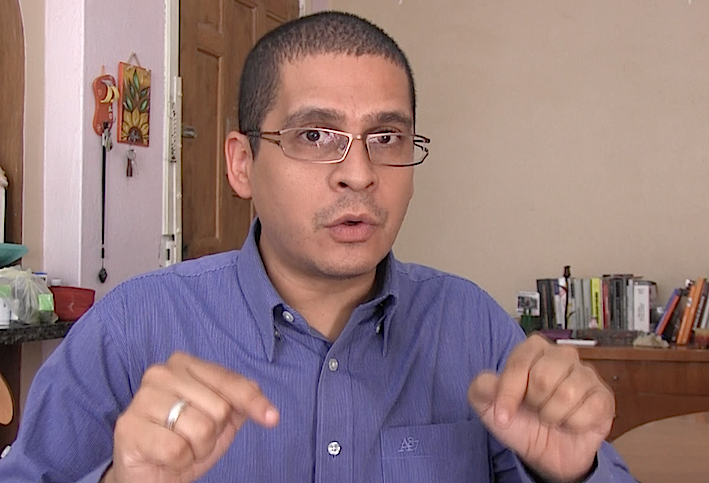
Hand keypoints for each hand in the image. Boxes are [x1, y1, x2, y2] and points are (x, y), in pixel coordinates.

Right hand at [104, 352, 278, 482]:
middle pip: (219, 407)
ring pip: (200, 429)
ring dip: (197, 449)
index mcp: (183, 363)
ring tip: (181, 447)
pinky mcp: (128, 427)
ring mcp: (142, 398)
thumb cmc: (185, 440)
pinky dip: (179, 461)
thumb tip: (266, 408)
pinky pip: (177, 449)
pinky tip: (165, 456)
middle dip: (214, 434)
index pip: (229, 380)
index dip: (253, 401)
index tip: (272, 418)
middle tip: (194, 439)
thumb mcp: (220, 420)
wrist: (150, 473)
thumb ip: (239, 402)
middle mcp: (160, 373)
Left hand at [468, 334, 613, 482]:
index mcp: (532, 350)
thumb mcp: (489, 407)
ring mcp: (586, 374)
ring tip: (551, 417)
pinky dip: (573, 424)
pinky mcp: (604, 396)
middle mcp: (562, 355)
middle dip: (534, 404)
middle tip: (535, 411)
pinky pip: (589, 409)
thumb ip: (481, 389)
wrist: (546, 452)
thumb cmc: (520, 420)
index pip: (519, 363)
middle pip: (544, 377)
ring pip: (567, 393)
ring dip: (553, 416)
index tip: (502, 416)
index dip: (509, 393)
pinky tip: (570, 423)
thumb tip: (488, 382)